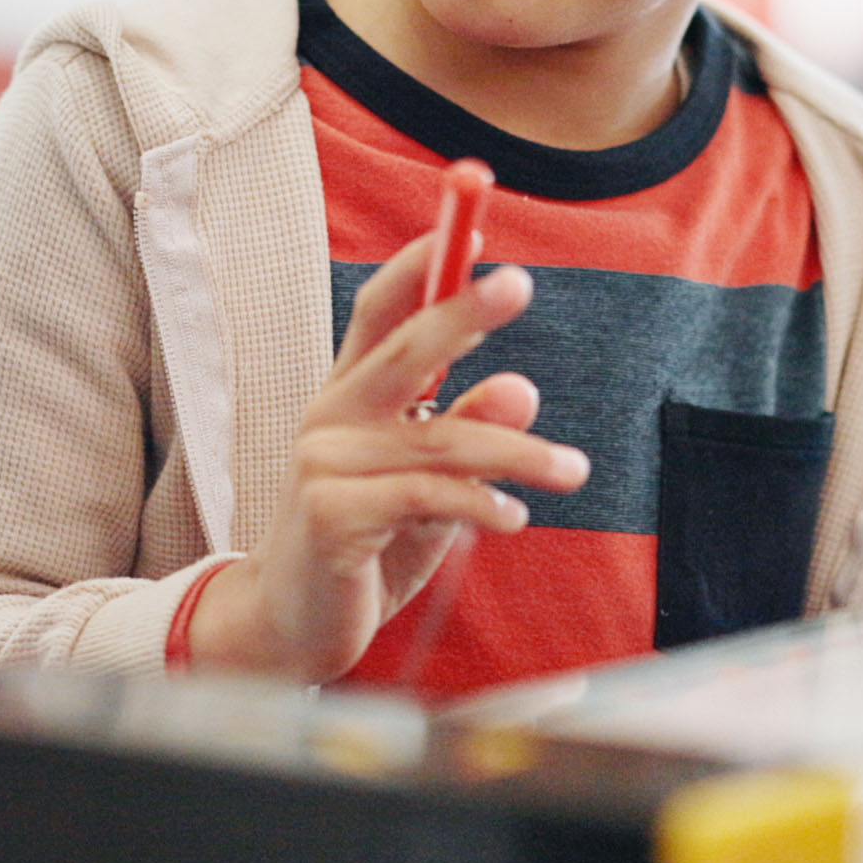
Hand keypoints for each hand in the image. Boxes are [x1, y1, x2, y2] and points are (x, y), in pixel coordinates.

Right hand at [183, 224, 588, 683]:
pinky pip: (429, 496)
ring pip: (442, 439)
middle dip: (461, 310)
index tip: (470, 234)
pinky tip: (513, 518)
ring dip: (519, 452)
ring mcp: (324, 465)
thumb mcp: (427, 487)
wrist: (289, 628)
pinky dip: (483, 504)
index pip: (378, 314)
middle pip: (402, 350)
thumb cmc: (361, 548)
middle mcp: (329, 418)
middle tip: (519, 282)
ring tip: (573, 469)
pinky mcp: (333, 516)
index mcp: (347, 398)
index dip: (420, 270)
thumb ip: (467, 434)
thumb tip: (522, 387)